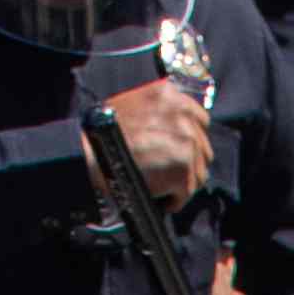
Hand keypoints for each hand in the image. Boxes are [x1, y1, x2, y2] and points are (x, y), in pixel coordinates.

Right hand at [99, 74, 211, 204]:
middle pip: (203, 148)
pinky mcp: (183, 167)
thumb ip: (160, 115)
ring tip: (160, 185)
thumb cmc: (103, 134)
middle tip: (166, 172)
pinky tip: (157, 195)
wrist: (91, 153)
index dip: (189, 139)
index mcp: (171, 95)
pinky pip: (187, 192)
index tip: (177, 151)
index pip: (199, 120)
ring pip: (199, 172)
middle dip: (188, 163)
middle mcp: (183, 115)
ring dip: (182, 182)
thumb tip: (175, 135)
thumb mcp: (134, 107)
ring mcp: (186, 141)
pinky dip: (174, 199)